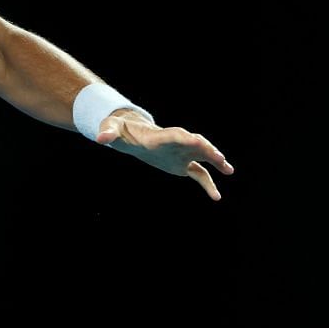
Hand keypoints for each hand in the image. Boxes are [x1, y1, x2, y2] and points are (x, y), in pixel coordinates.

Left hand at [97, 114, 233, 199]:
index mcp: (159, 135)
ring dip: (216, 163)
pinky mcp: (182, 165)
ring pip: (203, 157)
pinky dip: (208, 184)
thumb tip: (100, 138)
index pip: (175, 135)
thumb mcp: (111, 130)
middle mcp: (176, 142)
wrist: (131, 135)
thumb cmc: (120, 131)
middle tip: (220, 158)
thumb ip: (107, 132)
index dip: (186, 139)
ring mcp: (182, 153)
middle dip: (207, 149)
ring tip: (229, 170)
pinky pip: (199, 174)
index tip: (198, 142)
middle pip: (195, 143)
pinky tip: (216, 197)